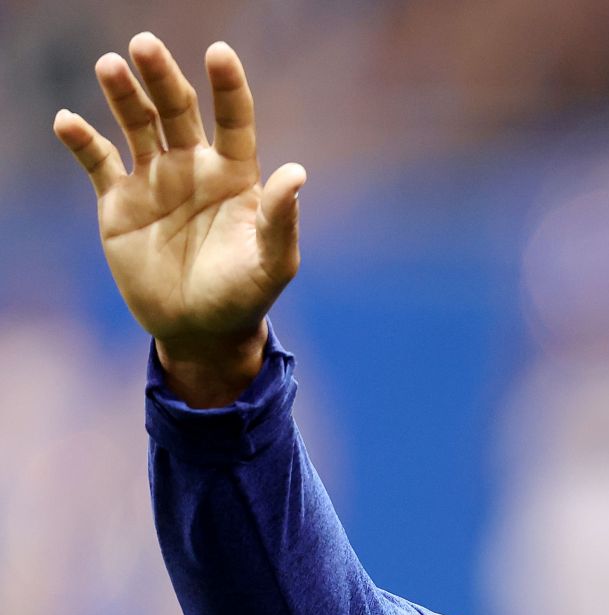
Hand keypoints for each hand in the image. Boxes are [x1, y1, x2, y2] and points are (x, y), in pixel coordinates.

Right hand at [53, 33, 305, 406]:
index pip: (233, 120)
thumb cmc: (245, 295)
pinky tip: (67, 122)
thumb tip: (296, 173)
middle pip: (177, 110)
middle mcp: (193, 167)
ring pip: (136, 125)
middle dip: (162, 77)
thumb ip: (282, 219)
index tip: (219, 53)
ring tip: (110, 65)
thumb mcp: (272, 263)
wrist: (201, 330)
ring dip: (123, 95)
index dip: (228, 87)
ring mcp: (154, 180)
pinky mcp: (119, 201)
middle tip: (145, 44)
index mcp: (234, 175)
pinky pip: (98, 161)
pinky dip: (82, 140)